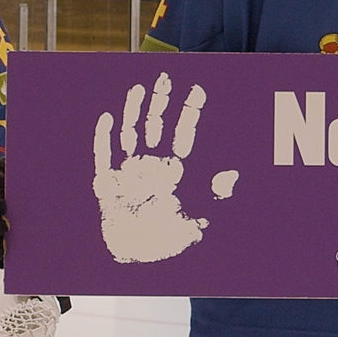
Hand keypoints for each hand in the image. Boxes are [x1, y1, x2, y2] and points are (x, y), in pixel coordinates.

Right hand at [93, 72, 210, 263]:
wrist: (136, 258)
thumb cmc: (164, 240)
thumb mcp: (195, 217)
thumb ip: (212, 195)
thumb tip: (234, 175)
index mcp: (173, 173)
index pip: (184, 135)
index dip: (190, 113)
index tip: (198, 91)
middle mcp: (150, 167)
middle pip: (156, 127)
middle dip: (162, 102)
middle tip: (167, 78)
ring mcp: (128, 173)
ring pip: (131, 134)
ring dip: (133, 111)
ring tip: (138, 88)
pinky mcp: (107, 184)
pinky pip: (104, 156)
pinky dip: (104, 137)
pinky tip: (107, 118)